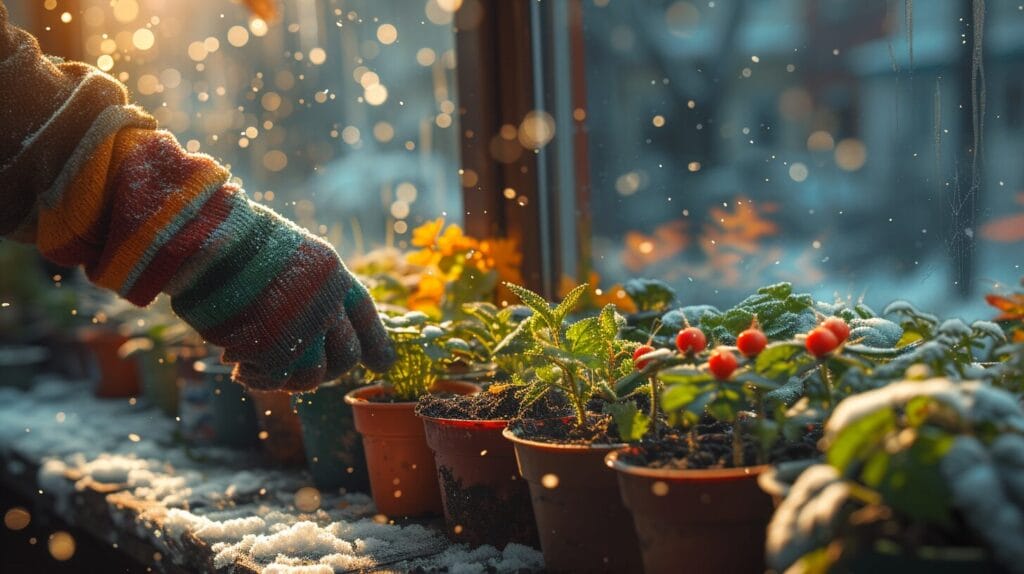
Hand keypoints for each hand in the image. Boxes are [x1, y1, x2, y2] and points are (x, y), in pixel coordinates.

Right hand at [169, 192, 394, 390]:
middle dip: (328, 369)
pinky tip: (240, 370)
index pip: (365, 317)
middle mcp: (327, 304)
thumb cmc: (236, 241)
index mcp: (334, 276)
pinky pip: (275, 380)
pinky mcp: (274, 350)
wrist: (206, 239)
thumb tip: (315, 332)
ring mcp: (303, 329)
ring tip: (262, 368)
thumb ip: (308, 290)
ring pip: (314, 376)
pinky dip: (257, 379)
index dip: (376, 343)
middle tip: (304, 371)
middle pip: (346, 356)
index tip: (383, 364)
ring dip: (289, 378)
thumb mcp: (289, 255)